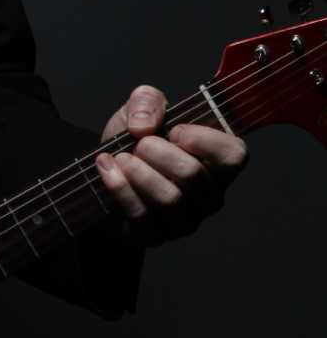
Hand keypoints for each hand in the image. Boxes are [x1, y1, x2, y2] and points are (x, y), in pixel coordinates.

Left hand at [95, 84, 247, 242]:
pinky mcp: (154, 236)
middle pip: (194, 175)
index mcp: (217, 164)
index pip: (234, 155)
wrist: (102, 177)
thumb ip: (147, 101)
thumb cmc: (134, 144)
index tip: (174, 130)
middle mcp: (208, 197)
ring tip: (122, 157)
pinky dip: (120, 188)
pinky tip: (107, 168)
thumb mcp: (139, 112)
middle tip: (140, 144)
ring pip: (170, 199)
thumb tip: (145, 125)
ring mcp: (184, 221)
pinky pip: (142, 216)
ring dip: (140, 172)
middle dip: (159, 152)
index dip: (204, 139)